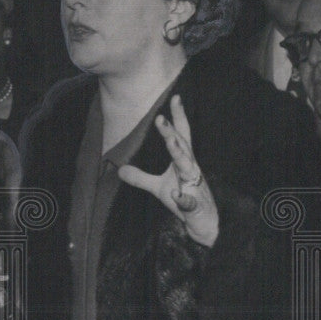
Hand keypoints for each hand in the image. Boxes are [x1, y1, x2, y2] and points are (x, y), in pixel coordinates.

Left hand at [117, 94, 218, 246]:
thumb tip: (120, 170)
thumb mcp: (157, 187)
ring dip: (180, 155)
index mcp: (184, 161)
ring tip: (170, 143)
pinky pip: (188, 201)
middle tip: (160, 118)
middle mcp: (191, 168)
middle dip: (172, 132)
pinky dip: (183, 198)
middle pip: (183, 146)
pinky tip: (177, 195)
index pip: (182, 135)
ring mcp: (194, 185)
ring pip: (188, 168)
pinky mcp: (195, 203)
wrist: (201, 222)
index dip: (179, 117)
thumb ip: (140, 177)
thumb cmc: (184, 199)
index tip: (176, 97)